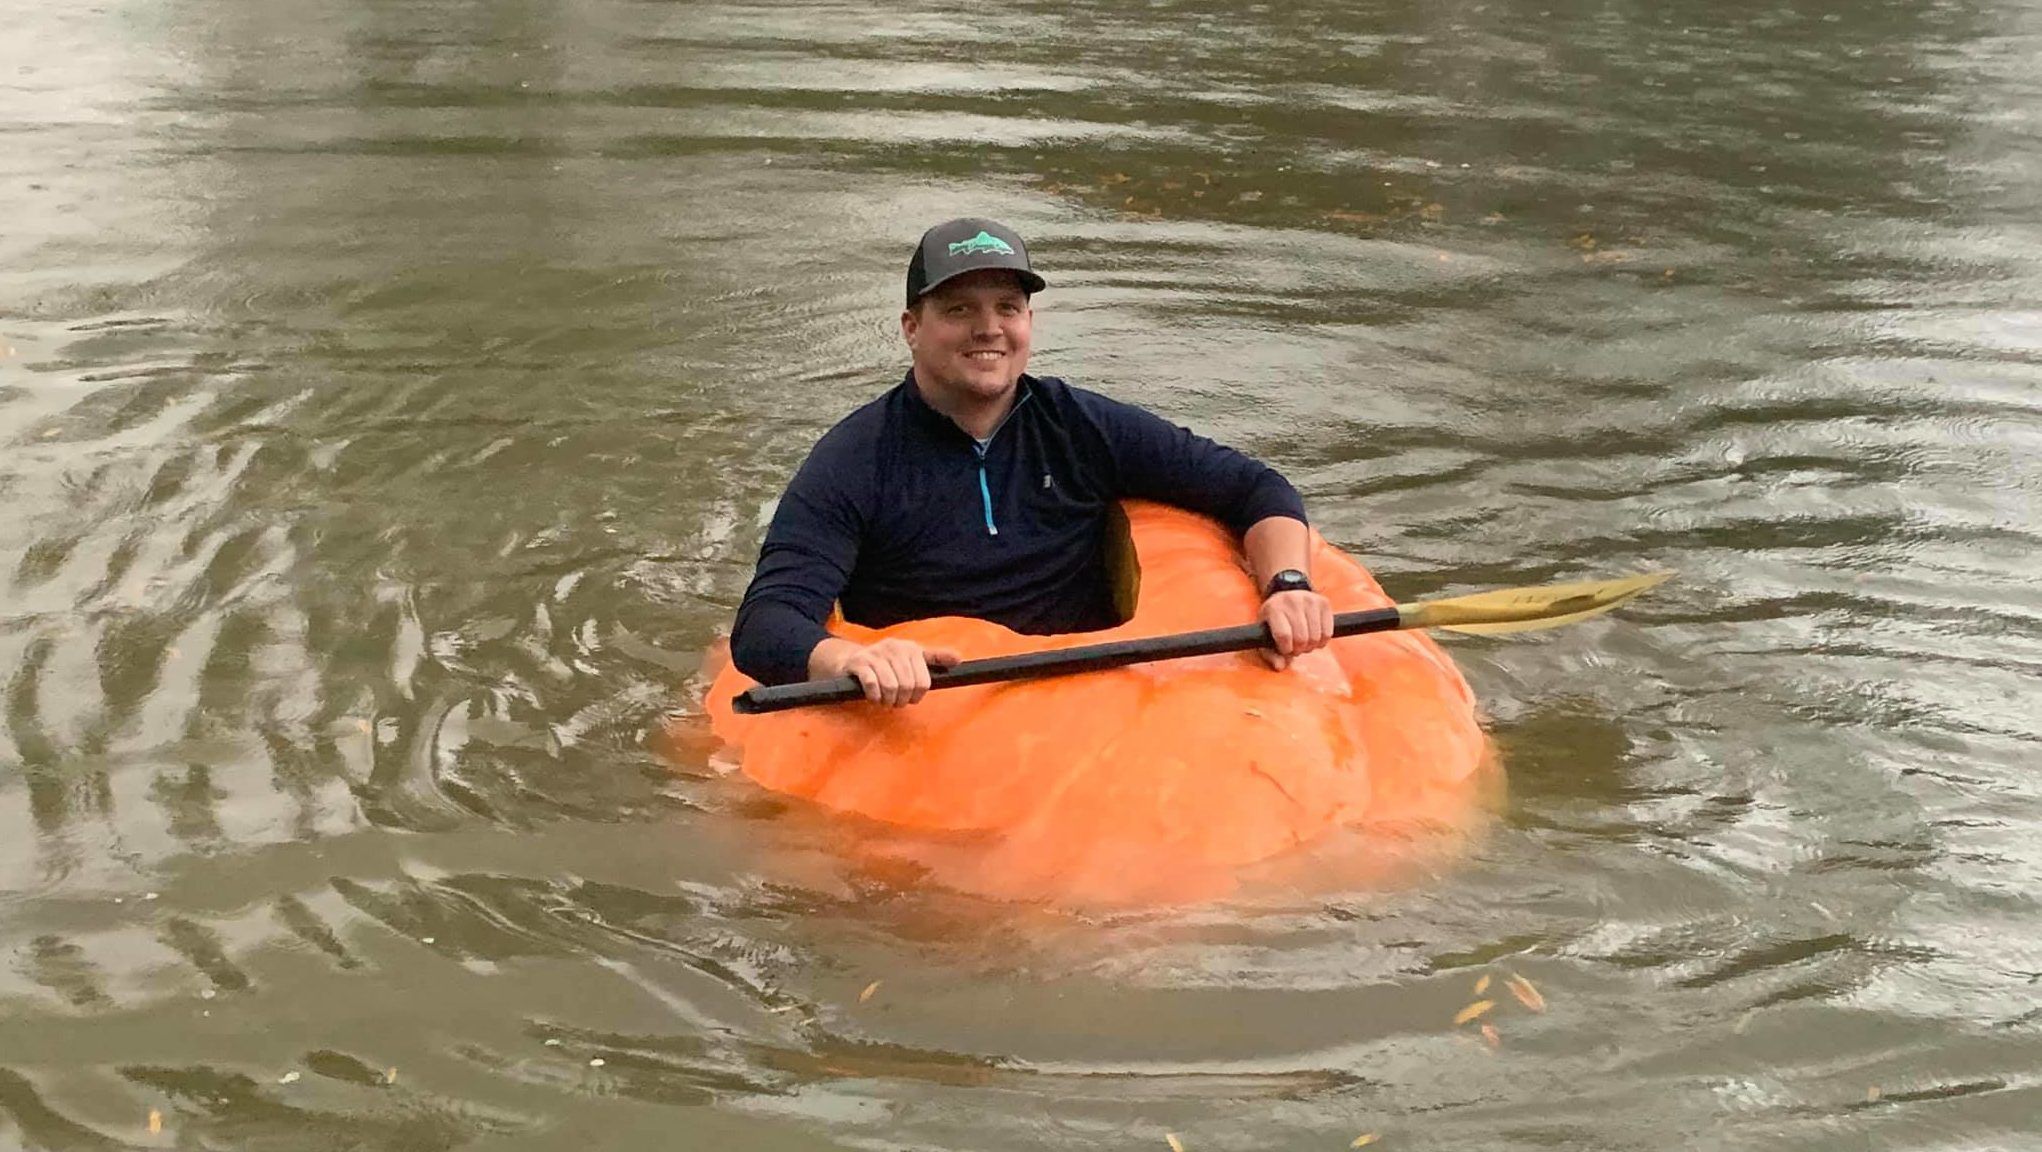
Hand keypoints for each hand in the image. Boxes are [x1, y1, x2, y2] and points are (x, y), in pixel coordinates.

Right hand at [811, 638, 960, 707]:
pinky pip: (872, 685)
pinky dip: (874, 696)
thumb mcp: (912, 658)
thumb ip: (935, 658)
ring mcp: (875, 654)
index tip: (911, 697)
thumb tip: (959, 658)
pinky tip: (873, 697)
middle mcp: (894, 647)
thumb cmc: (886, 663)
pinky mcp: (859, 663)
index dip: (918, 695)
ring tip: (885, 701)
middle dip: (901, 700)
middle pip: (907, 686)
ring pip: (890, 686)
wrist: (849, 659)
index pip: (924, 681)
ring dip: (888, 701)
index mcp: (910, 648)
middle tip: (895, 702)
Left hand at [1258, 589, 1333, 670]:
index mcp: (1274, 609)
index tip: (1285, 649)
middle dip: (1298, 649)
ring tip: (1304, 641)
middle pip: (1301, 638)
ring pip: (1316, 637)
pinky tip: (1314, 638)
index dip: (1286, 649)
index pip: (1284, 635)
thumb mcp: (1265, 634)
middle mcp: (1292, 601)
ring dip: (1310, 646)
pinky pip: (1328, 633)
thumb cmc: (1275, 619)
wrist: (1287, 595)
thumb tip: (1280, 667)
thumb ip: (1270, 654)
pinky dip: (1322, 641)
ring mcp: (1310, 600)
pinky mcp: (1324, 603)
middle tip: (1295, 647)